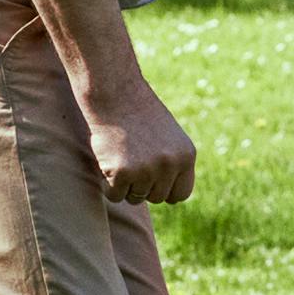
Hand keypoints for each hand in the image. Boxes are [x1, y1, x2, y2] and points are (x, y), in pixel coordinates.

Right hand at [85, 83, 199, 205]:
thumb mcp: (169, 138)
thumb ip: (173, 164)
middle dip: (142, 186)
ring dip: (124, 185)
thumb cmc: (140, 115)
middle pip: (156, 198)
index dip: (165, 191)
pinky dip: (107, 184)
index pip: (180, 194)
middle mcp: (170, 165)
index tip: (152, 183)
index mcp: (186, 156)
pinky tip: (107, 161)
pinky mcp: (122, 173)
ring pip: (134, 198)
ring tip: (120, 158)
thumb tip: (171, 198)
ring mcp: (146, 170)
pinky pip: (114, 195)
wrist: (116, 96)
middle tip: (131, 161)